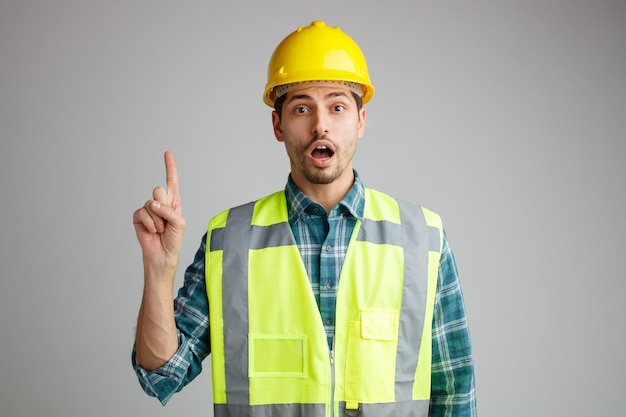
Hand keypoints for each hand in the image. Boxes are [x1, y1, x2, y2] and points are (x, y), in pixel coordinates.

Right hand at [133, 151, 185, 269]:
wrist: (163, 254)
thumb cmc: (174, 239)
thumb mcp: (179, 224)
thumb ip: (170, 211)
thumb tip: (153, 204)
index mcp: (173, 201)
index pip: (171, 181)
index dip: (169, 167)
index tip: (167, 153)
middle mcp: (161, 203)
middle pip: (158, 190)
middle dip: (164, 206)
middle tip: (166, 220)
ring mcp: (148, 209)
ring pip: (151, 204)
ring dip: (158, 220)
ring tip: (161, 229)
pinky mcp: (138, 216)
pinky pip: (142, 213)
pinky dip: (149, 223)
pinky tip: (152, 231)